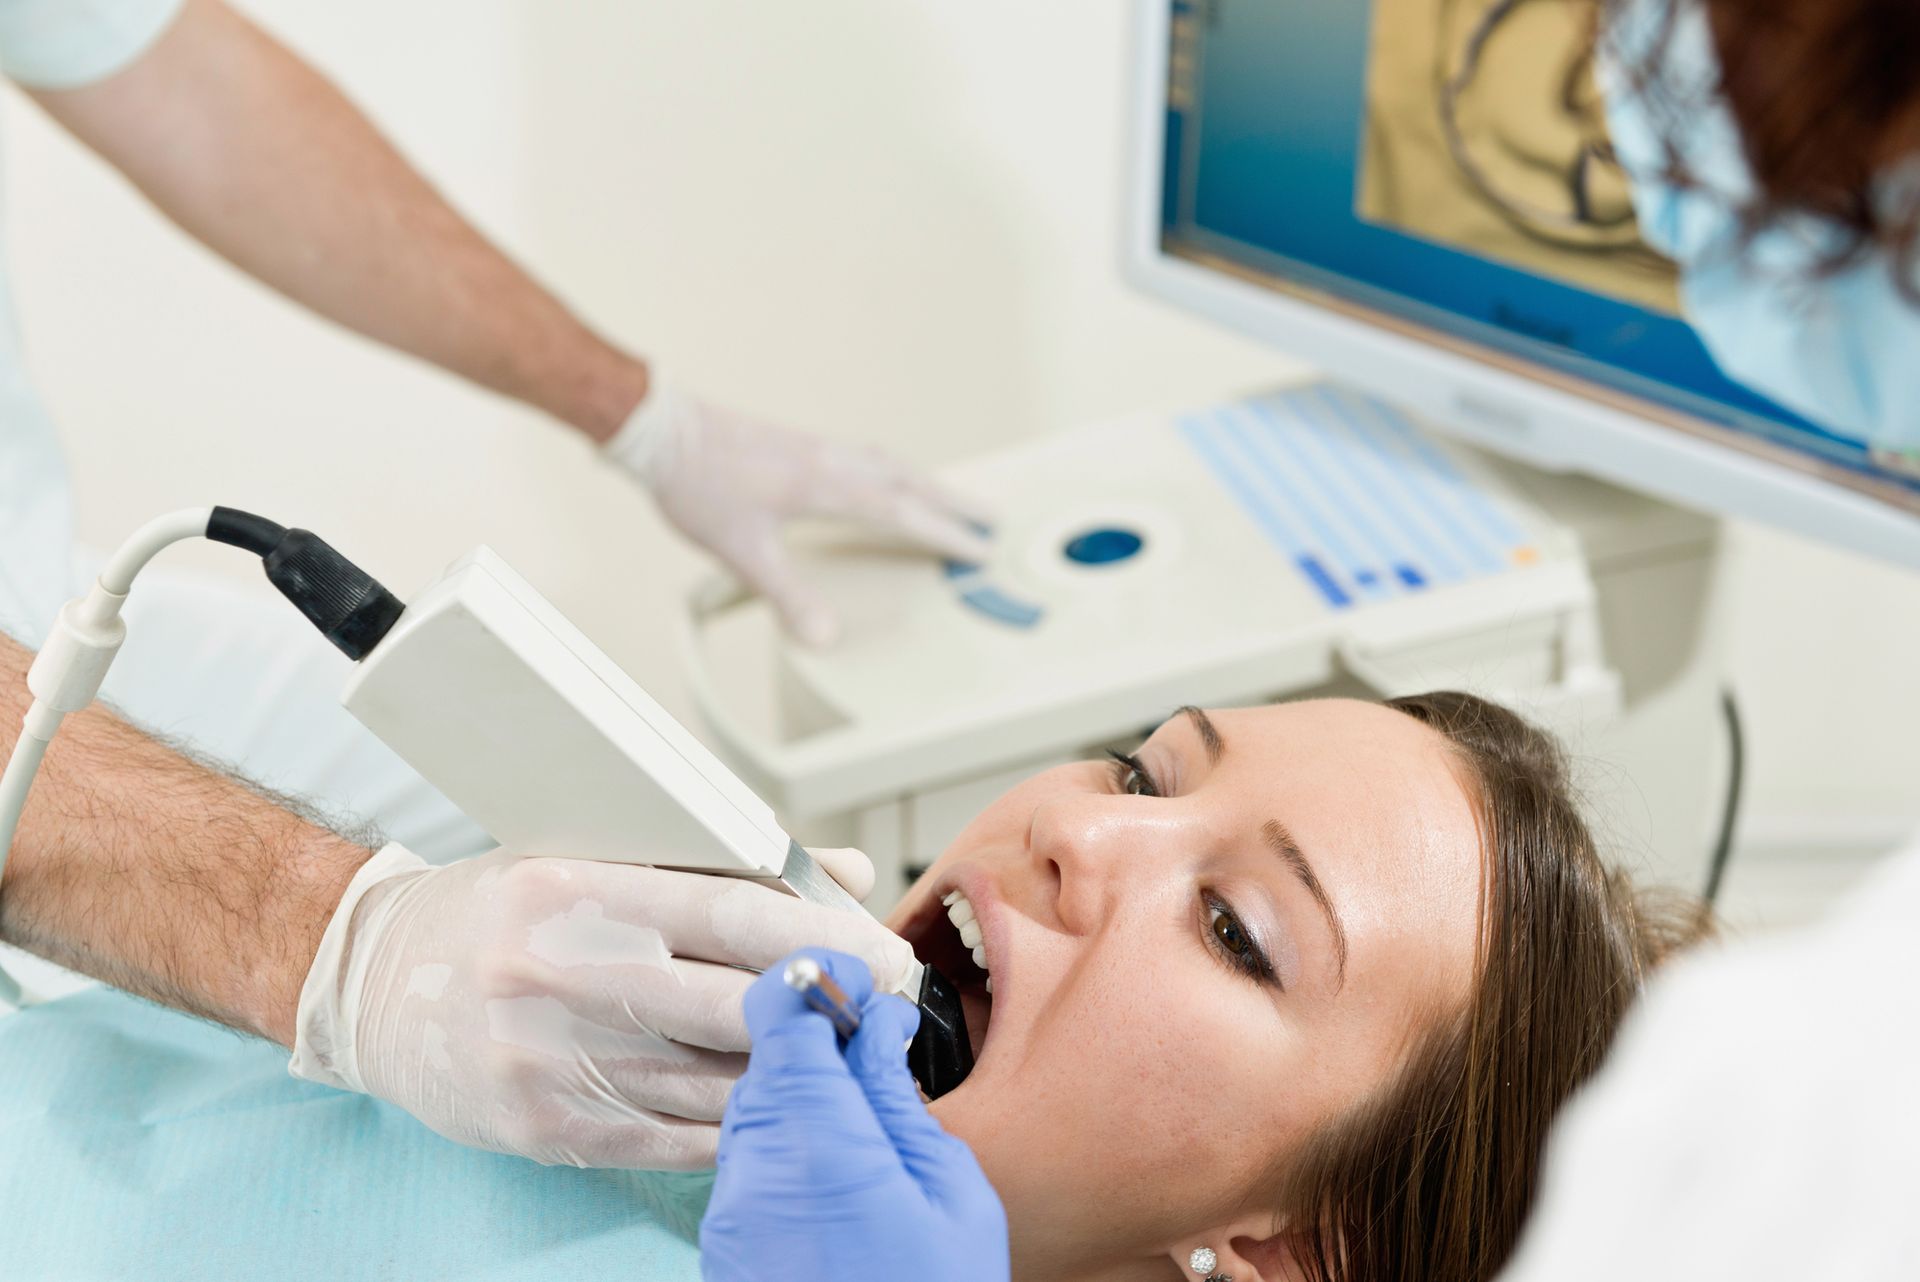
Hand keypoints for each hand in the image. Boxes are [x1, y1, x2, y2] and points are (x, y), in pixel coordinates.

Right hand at [288, 846, 917, 1169]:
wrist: (371, 982)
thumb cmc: (499, 911)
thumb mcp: (593, 852)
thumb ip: (717, 861)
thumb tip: (837, 873)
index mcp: (570, 890)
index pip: (725, 912)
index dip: (817, 935)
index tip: (879, 947)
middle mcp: (554, 975)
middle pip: (728, 1003)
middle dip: (825, 1007)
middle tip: (889, 1003)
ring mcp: (547, 1061)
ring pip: (709, 1079)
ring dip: (795, 1072)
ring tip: (852, 1052)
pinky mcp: (545, 1128)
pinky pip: (672, 1137)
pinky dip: (738, 1123)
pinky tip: (783, 1105)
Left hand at [605, 376, 989, 645]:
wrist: (661, 431)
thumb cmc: (699, 486)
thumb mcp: (743, 552)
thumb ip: (788, 595)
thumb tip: (823, 637)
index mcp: (826, 486)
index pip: (902, 513)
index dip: (944, 533)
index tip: (979, 548)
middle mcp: (830, 460)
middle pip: (910, 480)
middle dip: (954, 502)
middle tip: (992, 518)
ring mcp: (817, 447)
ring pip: (890, 463)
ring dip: (927, 482)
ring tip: (951, 499)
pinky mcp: (800, 444)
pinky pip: (867, 455)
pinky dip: (894, 470)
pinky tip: (884, 478)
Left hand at [700, 949, 1009, 1281]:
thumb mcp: (951, 1195)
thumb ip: (899, 1098)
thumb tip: (876, 1029)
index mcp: (818, 1141)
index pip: (781, 1012)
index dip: (816, 981)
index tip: (856, 982)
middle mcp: (755, 1167)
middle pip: (764, 1056)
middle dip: (817, 1041)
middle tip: (876, 1051)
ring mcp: (731, 1210)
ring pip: (753, 1107)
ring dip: (802, 1095)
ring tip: (866, 1123)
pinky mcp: (724, 1244)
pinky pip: (747, 1161)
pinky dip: (786, 1145)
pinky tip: (838, 1173)